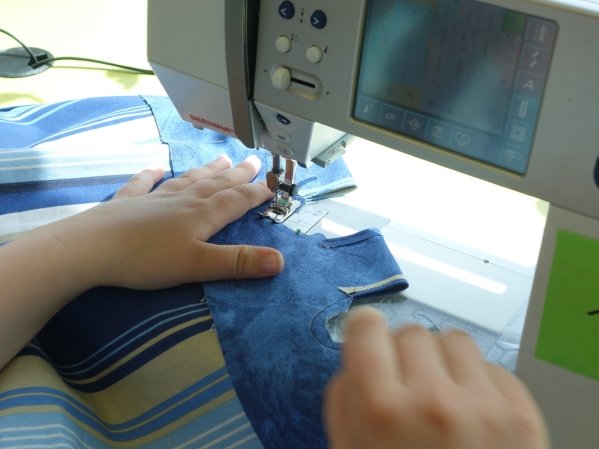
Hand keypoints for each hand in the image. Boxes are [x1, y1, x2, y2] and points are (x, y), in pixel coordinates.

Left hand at [49, 154, 284, 289]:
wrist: (90, 248)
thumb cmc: (146, 259)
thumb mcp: (198, 265)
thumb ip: (238, 262)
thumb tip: (280, 260)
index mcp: (200, 215)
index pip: (235, 200)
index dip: (256, 193)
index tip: (273, 187)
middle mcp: (181, 201)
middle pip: (215, 185)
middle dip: (237, 175)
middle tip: (254, 161)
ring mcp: (152, 199)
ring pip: (186, 180)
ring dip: (205, 171)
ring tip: (221, 159)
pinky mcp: (126, 204)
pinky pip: (142, 184)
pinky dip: (150, 175)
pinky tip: (155, 167)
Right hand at [324, 307, 549, 448]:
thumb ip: (343, 401)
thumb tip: (357, 358)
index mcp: (381, 411)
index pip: (367, 327)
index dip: (365, 332)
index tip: (369, 340)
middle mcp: (433, 399)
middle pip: (412, 332)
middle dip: (405, 356)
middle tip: (408, 388)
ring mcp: (483, 406)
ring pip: (455, 340)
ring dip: (444, 363)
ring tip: (444, 398)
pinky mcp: (522, 414)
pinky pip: (491, 367)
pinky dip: (478, 384)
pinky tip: (473, 417)